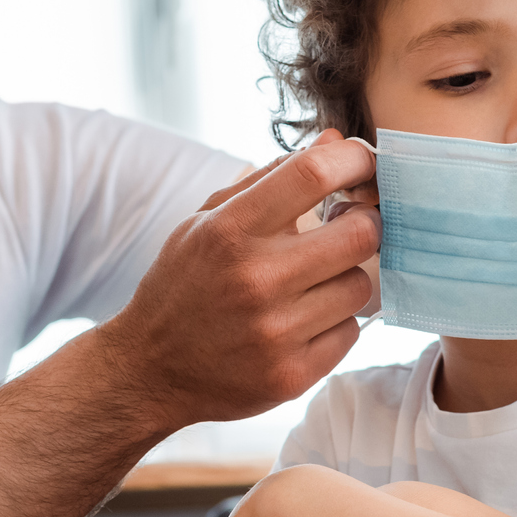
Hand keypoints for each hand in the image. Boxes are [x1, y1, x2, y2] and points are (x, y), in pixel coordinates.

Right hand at [94, 137, 379, 429]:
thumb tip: (336, 141)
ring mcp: (275, 332)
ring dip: (345, 279)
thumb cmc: (184, 284)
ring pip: (360, 287)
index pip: (314, 174)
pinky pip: (350, 332)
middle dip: (365, 223)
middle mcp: (255, 280)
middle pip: (360, 233)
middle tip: (349, 226)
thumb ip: (271, 179)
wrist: (151, 370)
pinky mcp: (292, 375)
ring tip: (313, 283)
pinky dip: (334, 324)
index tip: (363, 164)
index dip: (355, 160)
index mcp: (230, 231)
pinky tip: (302, 323)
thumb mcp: (208, 221)